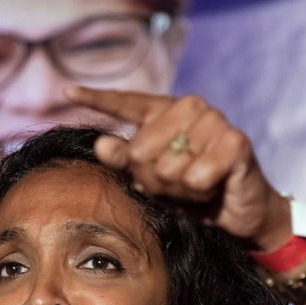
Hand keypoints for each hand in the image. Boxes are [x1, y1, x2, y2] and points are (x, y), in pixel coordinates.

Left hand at [66, 85, 292, 252]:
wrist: (238, 213)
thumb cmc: (193, 193)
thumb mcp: (152, 181)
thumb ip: (125, 162)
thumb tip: (101, 144)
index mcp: (165, 112)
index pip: (126, 102)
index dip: (96, 98)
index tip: (66, 92)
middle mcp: (189, 108)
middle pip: (141, 151)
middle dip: (153, 180)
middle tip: (175, 186)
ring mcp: (214, 121)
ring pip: (169, 167)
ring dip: (180, 190)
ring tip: (197, 187)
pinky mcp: (236, 141)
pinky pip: (196, 176)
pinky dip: (200, 191)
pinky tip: (214, 187)